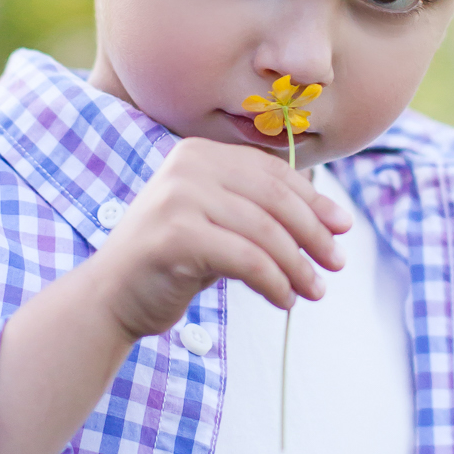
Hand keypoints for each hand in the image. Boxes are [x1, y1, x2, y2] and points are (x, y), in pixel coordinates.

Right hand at [0, 139, 348, 453]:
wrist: (111, 297)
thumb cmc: (173, 262)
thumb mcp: (219, 224)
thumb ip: (260, 211)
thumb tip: (331, 220)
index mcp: (200, 153)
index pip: (273, 172)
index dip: (314, 200)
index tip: (342, 228)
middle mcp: (188, 165)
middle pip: (274, 198)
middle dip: (313, 233)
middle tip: (336, 264)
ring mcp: (178, 198)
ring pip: (264, 231)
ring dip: (297, 265)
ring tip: (313, 290)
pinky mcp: (175, 236)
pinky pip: (246, 259)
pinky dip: (273, 282)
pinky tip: (283, 300)